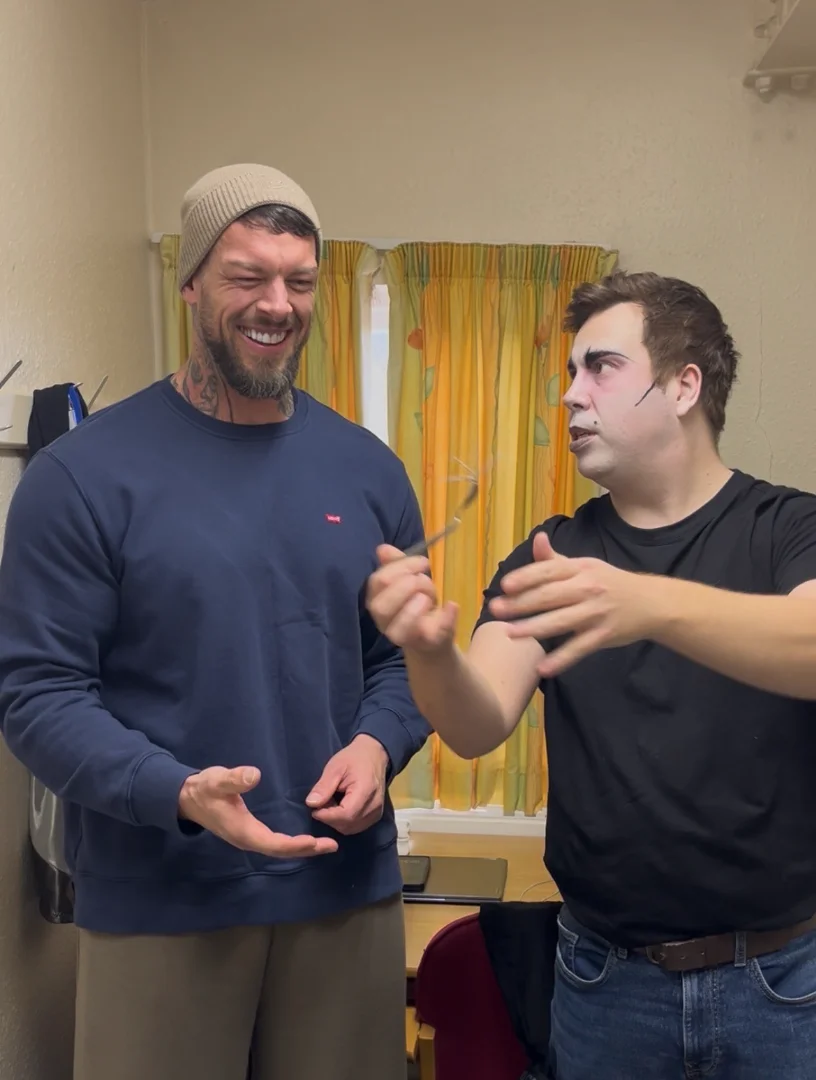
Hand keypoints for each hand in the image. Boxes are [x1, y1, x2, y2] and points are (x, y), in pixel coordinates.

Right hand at [179, 766, 337, 856]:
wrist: (186, 798)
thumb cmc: (204, 789)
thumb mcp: (217, 780)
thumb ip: (234, 778)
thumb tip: (255, 775)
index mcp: (244, 831)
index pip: (274, 844)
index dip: (295, 844)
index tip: (315, 841)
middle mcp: (248, 839)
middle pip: (281, 851)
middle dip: (306, 849)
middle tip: (332, 845)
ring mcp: (248, 838)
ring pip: (279, 849)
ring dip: (302, 848)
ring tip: (324, 844)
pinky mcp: (249, 833)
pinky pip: (274, 843)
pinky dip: (292, 843)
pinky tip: (304, 838)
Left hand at [305, 735, 388, 835]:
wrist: (374, 755)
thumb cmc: (353, 758)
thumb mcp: (335, 767)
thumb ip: (324, 786)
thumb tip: (311, 804)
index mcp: (365, 791)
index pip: (345, 815)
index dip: (327, 816)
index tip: (314, 809)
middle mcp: (374, 806)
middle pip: (347, 824)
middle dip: (330, 818)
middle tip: (322, 803)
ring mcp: (377, 813)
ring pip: (351, 828)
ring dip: (337, 821)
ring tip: (332, 804)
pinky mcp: (375, 816)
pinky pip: (356, 827)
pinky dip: (344, 822)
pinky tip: (340, 808)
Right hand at [366, 544, 458, 653]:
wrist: (432, 637)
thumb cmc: (416, 604)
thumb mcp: (407, 579)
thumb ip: (395, 563)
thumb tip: (383, 549)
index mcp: (377, 601)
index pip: (378, 581)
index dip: (402, 567)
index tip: (424, 562)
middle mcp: (384, 622)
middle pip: (382, 606)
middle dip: (407, 586)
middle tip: (424, 580)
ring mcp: (403, 637)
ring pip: (400, 626)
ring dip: (418, 605)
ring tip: (431, 598)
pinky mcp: (426, 644)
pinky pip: (434, 633)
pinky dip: (446, 616)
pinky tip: (452, 604)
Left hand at [488, 532, 656, 675]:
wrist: (651, 603)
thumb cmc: (610, 583)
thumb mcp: (585, 566)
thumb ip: (556, 560)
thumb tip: (537, 539)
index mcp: (580, 569)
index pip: (549, 571)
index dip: (526, 578)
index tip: (505, 585)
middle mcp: (587, 588)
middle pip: (550, 596)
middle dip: (521, 603)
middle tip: (496, 609)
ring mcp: (596, 614)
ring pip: (560, 622)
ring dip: (533, 628)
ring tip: (509, 633)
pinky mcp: (603, 636)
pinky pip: (579, 649)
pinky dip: (561, 659)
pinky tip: (542, 668)